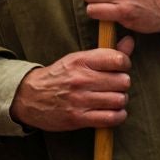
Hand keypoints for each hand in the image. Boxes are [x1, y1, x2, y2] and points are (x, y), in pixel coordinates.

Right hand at [9, 36, 135, 131]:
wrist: (29, 97)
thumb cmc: (59, 76)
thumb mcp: (79, 59)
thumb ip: (107, 53)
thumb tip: (130, 41)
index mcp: (82, 61)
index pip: (119, 60)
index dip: (125, 64)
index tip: (120, 69)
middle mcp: (81, 79)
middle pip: (123, 81)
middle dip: (123, 84)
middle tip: (115, 86)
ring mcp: (79, 100)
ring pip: (119, 100)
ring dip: (120, 101)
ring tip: (113, 99)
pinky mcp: (77, 118)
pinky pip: (110, 118)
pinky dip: (117, 116)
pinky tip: (113, 112)